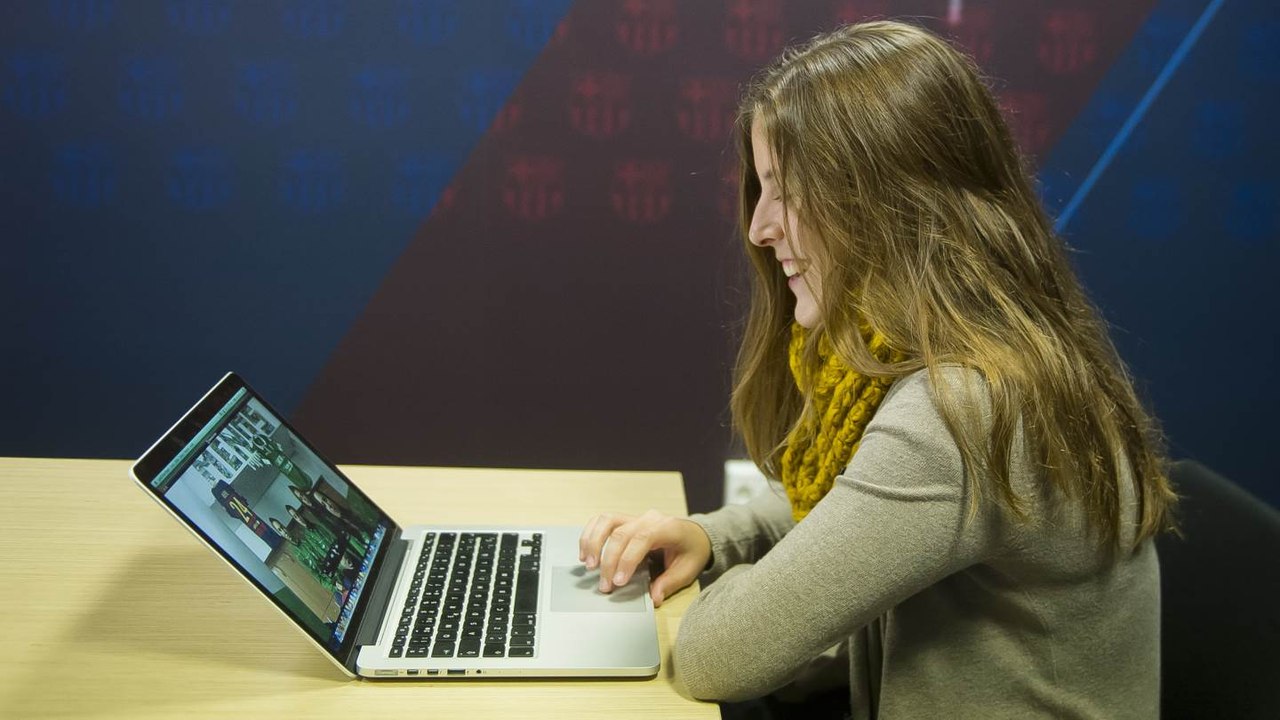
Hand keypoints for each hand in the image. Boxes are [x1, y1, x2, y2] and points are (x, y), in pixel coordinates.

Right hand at [579, 510, 711, 607]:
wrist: (695, 534)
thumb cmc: (692, 551)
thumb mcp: (688, 570)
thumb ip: (670, 583)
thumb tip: (654, 598)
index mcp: (668, 528)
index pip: (642, 539)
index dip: (627, 559)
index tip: (618, 582)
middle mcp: (649, 518)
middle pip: (621, 533)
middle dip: (609, 560)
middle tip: (604, 586)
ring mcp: (636, 517)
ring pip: (607, 521)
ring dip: (593, 542)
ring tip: (588, 565)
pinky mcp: (626, 520)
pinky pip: (603, 521)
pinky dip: (590, 534)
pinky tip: (585, 553)